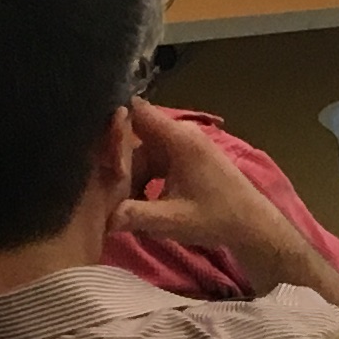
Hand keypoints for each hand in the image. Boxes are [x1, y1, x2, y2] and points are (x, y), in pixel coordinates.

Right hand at [115, 107, 338, 310]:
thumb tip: (100, 217)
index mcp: (179, 140)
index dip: (111, 120)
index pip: (136, 111)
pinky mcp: (185, 162)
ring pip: (142, 154)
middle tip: (99, 187)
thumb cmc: (217, 219)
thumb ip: (133, 215)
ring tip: (119, 203)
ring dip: (129, 177)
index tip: (86, 138)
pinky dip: (142, 181)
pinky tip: (137, 205)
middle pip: (134, 138)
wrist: (253, 227)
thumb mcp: (170, 220)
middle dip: (116, 161)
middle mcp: (180, 137)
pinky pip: (153, 164)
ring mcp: (184, 149)